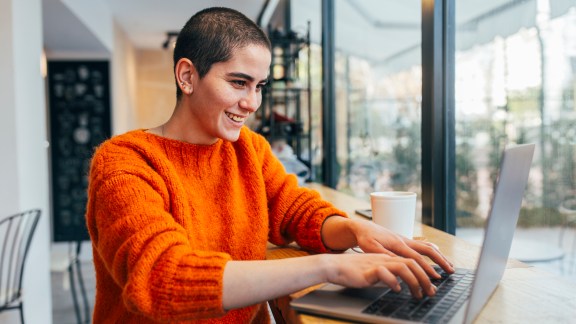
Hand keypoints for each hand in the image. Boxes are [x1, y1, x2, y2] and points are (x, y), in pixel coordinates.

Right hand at [322, 253, 436, 298]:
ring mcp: (377, 263)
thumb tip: (400, 285)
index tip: (432, 285)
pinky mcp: (368, 270)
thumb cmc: (352, 271)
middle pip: (411, 263)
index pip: (411, 261)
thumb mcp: (374, 272)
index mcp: (387, 258)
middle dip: (425, 278)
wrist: (334, 266)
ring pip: (403, 267)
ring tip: (418, 294)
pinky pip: (385, 273)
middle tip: (431, 292)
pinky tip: (396, 289)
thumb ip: (387, 275)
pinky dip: (394, 282)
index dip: (424, 273)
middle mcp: (384, 259)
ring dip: (414, 281)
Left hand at [350, 219, 454, 278]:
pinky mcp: (405, 240)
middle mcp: (405, 240)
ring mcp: (406, 239)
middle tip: (452, 272)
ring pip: (427, 247)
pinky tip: (438, 255)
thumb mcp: (371, 248)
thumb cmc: (365, 238)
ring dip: (440, 256)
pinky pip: (423, 245)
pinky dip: (433, 251)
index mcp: (397, 244)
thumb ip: (385, 256)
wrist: (363, 227)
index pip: (416, 258)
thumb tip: (399, 264)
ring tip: (449, 266)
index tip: (436, 277)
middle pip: (428, 250)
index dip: (427, 268)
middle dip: (441, 261)